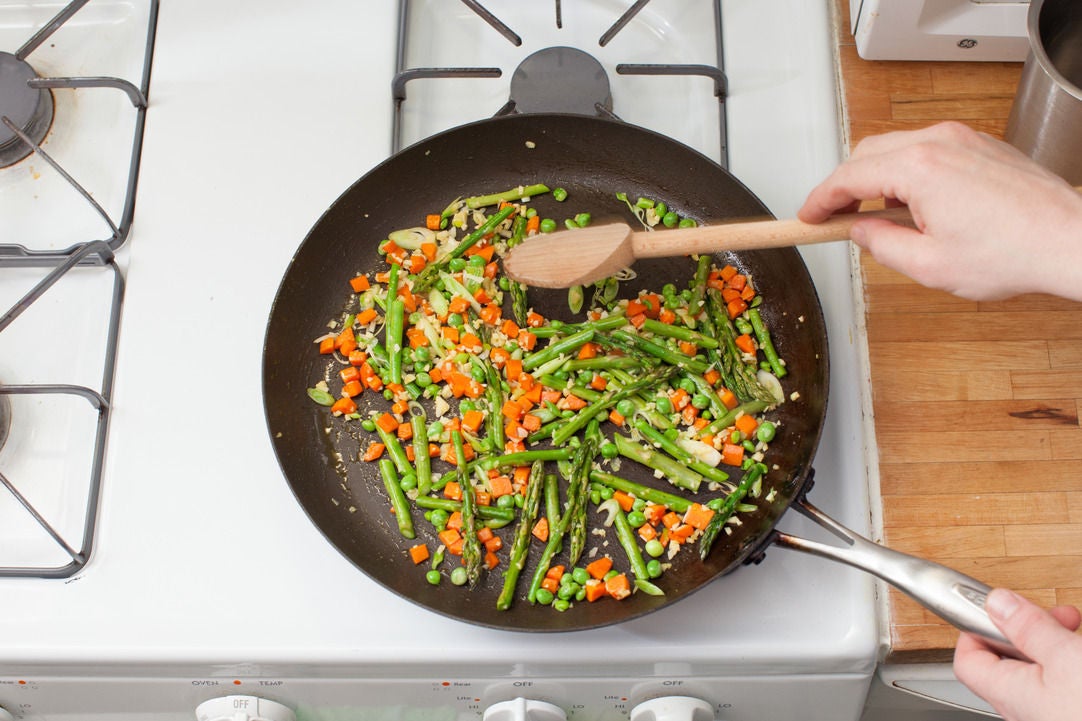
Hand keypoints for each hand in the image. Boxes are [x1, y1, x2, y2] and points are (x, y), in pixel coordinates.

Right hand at [798, 121, 1081, 300]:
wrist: (1069, 240)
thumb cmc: (1012, 252)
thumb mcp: (928, 265)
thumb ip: (881, 245)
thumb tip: (861, 232)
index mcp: (919, 168)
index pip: (848, 176)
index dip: (820, 199)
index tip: (807, 216)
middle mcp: (939, 142)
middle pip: (868, 153)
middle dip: (845, 185)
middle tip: (835, 218)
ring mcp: (962, 138)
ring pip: (897, 147)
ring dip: (878, 179)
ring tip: (880, 218)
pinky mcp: (980, 145)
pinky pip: (928, 148)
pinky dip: (908, 172)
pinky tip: (916, 206)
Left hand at [954, 588, 1081, 720]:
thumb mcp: (1067, 656)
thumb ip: (1029, 628)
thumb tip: (998, 604)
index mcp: (1010, 694)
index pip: (968, 660)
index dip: (975, 629)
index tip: (996, 608)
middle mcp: (1025, 712)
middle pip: (1008, 664)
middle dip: (1030, 632)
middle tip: (1057, 615)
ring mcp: (1052, 718)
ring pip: (1042, 676)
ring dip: (1058, 649)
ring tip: (1078, 632)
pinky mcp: (1074, 716)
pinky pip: (1065, 691)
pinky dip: (1074, 669)